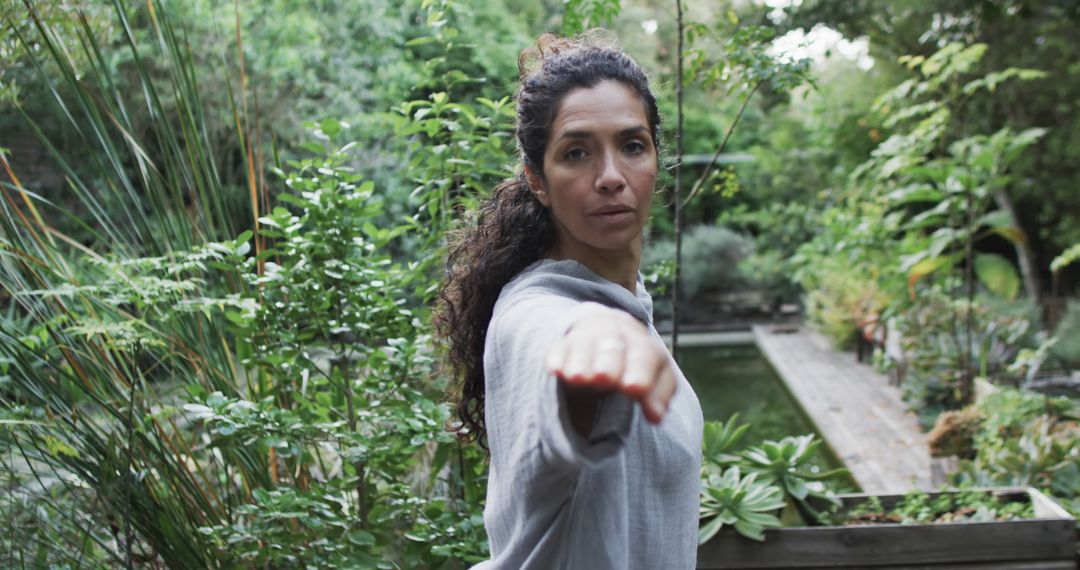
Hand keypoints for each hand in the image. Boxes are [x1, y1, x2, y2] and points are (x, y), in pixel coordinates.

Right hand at [545, 308, 676, 423]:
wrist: (611, 333)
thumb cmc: (636, 365)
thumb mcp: (655, 379)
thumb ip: (658, 397)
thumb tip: (656, 416)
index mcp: (643, 347)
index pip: (645, 356)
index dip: (640, 372)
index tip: (633, 389)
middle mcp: (616, 337)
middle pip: (612, 348)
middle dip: (609, 363)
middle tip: (604, 378)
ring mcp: (588, 338)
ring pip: (584, 346)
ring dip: (581, 362)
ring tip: (578, 378)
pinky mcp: (564, 345)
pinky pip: (559, 348)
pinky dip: (557, 359)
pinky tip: (555, 370)